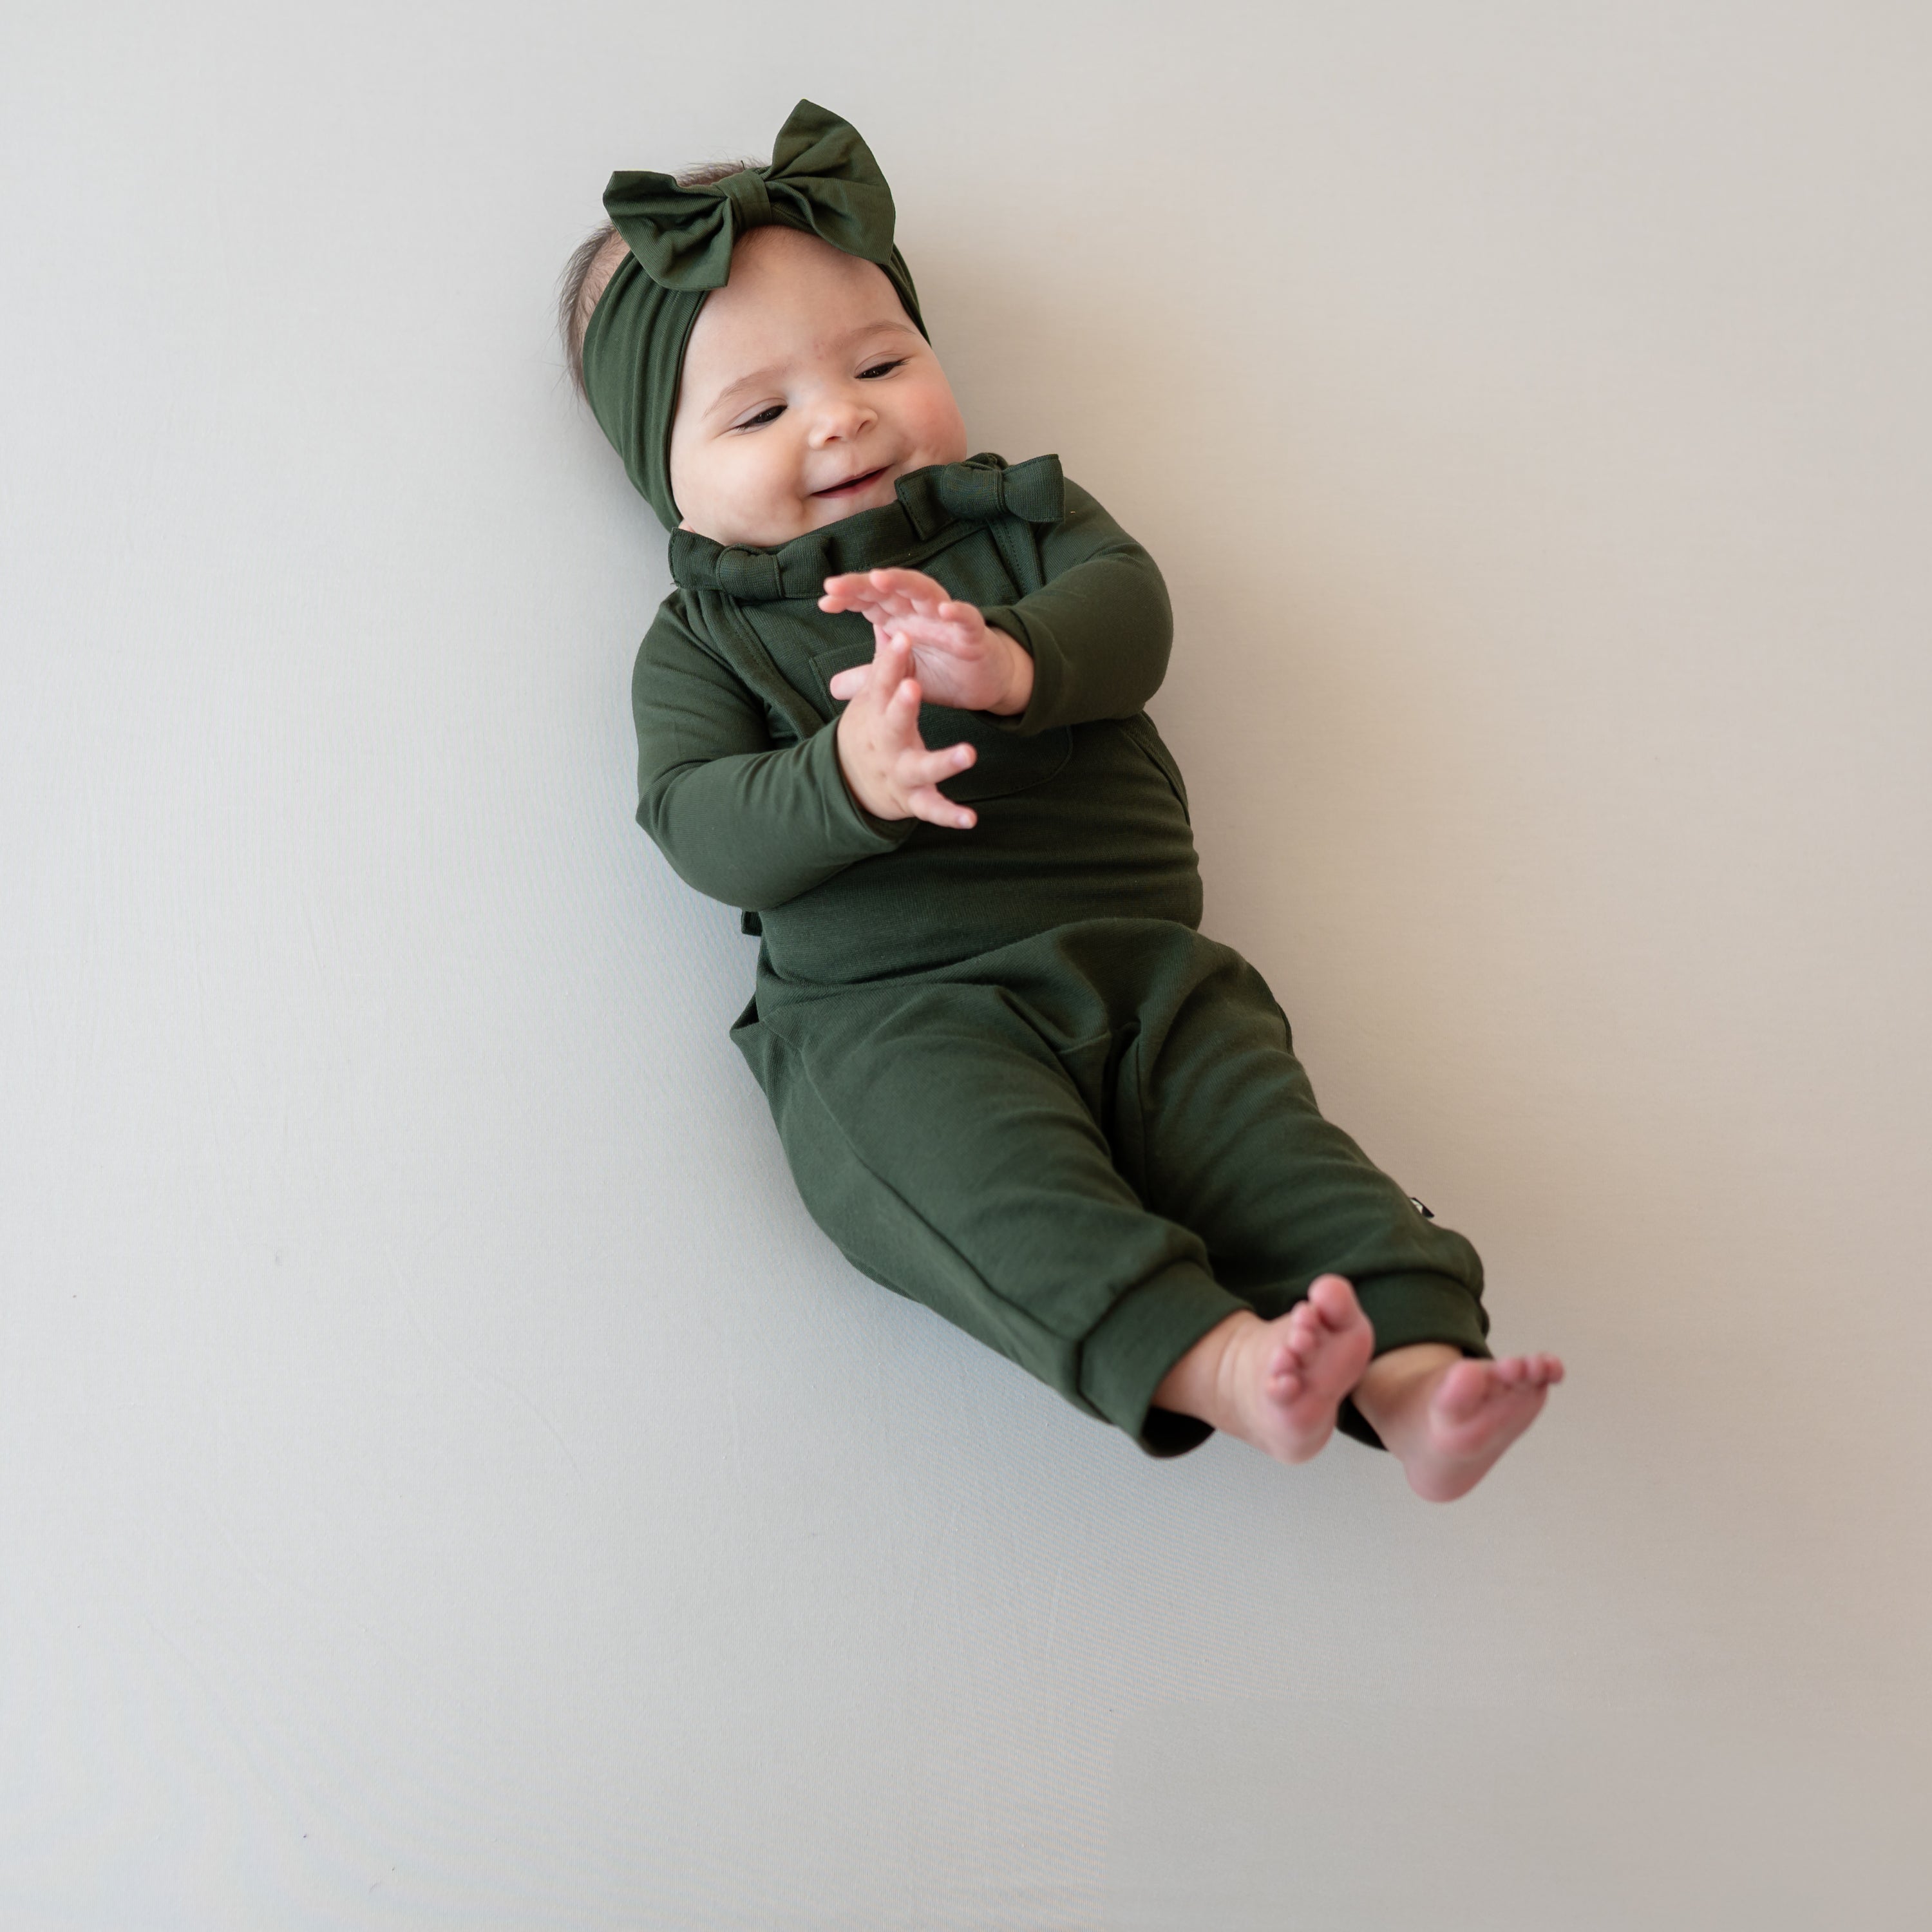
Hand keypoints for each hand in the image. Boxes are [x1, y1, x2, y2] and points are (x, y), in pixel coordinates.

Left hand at [819, 568, 1033, 715]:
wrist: (982, 684)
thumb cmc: (941, 672)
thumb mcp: (899, 680)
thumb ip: (870, 679)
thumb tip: (833, 686)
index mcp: (901, 619)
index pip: (870, 601)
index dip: (848, 598)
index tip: (824, 601)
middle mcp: (920, 612)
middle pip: (890, 590)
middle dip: (863, 584)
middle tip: (835, 585)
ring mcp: (947, 618)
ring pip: (925, 592)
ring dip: (903, 583)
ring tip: (880, 578)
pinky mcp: (973, 632)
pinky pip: (966, 617)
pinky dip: (957, 611)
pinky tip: (944, 608)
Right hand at [834, 631, 978, 828]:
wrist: (850, 785)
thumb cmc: (868, 731)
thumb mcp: (870, 701)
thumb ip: (883, 667)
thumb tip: (887, 624)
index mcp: (874, 715)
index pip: (881, 683)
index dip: (890, 660)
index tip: (902, 635)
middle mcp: (885, 744)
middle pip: (892, 723)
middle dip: (902, 706)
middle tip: (912, 686)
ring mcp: (900, 772)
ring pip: (920, 767)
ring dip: (943, 762)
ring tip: (968, 753)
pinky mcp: (914, 799)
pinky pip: (932, 808)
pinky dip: (950, 815)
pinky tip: (971, 819)